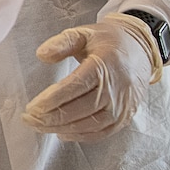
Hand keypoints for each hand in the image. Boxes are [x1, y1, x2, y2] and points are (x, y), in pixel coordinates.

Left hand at [23, 13, 161, 141]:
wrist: (141, 50)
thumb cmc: (109, 42)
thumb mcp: (84, 33)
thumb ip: (62, 43)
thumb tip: (41, 55)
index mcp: (104, 65)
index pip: (74, 88)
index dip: (50, 100)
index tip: (31, 107)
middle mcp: (116, 88)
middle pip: (79, 110)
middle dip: (51, 118)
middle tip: (29, 119)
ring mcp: (122, 105)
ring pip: (89, 124)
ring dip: (62, 129)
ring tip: (40, 126)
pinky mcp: (126, 116)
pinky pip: (102, 132)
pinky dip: (81, 135)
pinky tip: (62, 133)